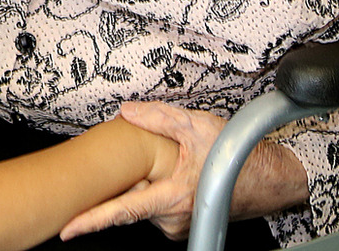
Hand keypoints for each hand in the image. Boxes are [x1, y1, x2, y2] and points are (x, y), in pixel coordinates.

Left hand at [60, 101, 308, 240]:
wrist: (269, 178)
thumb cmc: (237, 155)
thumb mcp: (196, 125)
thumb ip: (157, 117)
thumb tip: (127, 111)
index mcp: (173, 196)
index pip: (123, 210)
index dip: (92, 221)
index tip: (68, 228)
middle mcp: (173, 217)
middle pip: (130, 201)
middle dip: (124, 182)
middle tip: (139, 162)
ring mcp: (178, 224)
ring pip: (143, 202)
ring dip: (144, 183)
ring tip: (166, 166)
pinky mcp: (182, 224)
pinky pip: (156, 206)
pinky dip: (155, 189)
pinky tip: (170, 175)